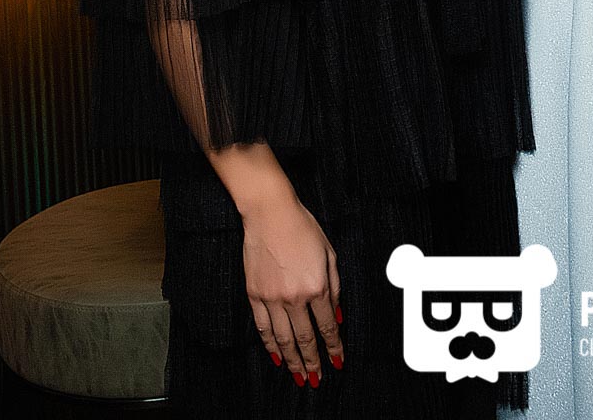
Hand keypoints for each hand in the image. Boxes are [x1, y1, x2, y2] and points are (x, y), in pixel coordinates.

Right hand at [241, 193, 343, 386]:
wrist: (270, 213)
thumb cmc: (303, 228)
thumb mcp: (330, 254)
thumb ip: (335, 288)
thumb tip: (338, 317)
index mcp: (317, 286)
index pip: (327, 327)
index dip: (334, 347)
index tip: (338, 360)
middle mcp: (294, 297)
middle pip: (305, 339)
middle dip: (312, 362)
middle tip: (317, 379)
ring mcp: (272, 297)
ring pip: (283, 339)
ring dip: (292, 361)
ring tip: (299, 377)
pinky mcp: (254, 294)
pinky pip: (262, 327)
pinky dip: (270, 345)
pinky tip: (276, 357)